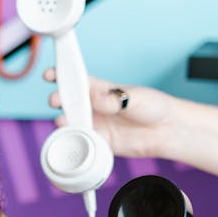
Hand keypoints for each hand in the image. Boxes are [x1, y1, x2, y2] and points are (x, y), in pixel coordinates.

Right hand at [44, 69, 174, 159]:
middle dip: (58, 99)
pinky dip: (76, 141)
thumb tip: (95, 97)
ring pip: (72, 122)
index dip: (61, 76)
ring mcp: (96, 124)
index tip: (50, 74)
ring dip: (64, 122)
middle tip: (57, 100)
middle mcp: (94, 107)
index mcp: (100, 89)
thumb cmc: (153, 107)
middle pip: (69, 102)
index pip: (76, 80)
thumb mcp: (134, 97)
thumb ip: (113, 98)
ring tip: (64, 121)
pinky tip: (76, 139)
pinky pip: (83, 142)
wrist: (167, 131)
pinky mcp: (100, 142)